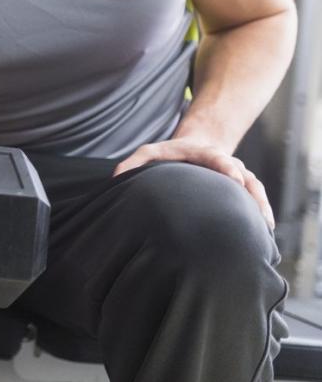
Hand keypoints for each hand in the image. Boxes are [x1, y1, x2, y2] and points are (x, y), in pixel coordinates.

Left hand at [113, 137, 274, 228]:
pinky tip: (265, 235)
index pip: (218, 158)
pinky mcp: (243, 188)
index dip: (227, 167)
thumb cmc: (170, 154)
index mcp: (205, 154)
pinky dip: (263, 213)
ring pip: (255, 189)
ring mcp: (239, 175)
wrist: (197, 146)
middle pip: (244, 175)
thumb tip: (116, 179)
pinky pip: (257, 200)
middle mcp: (227, 163)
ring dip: (261, 207)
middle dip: (250, 191)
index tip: (234, 178)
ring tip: (265, 229)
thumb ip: (133, 163)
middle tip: (256, 209)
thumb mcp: (150, 152)